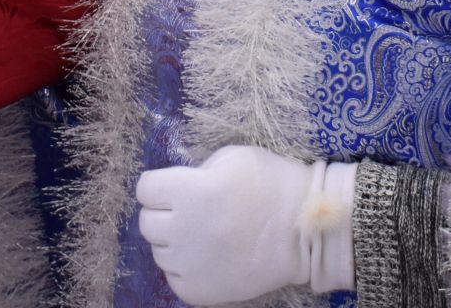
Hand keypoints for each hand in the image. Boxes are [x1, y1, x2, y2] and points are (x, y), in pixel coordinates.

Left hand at [135, 144, 355, 303]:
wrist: (305, 233)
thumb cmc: (272, 186)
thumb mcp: (233, 158)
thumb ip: (197, 172)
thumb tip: (176, 188)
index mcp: (189, 192)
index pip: (145, 188)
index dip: (161, 185)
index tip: (177, 187)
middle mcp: (183, 230)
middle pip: (147, 222)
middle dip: (165, 213)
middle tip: (191, 212)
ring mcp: (190, 264)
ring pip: (159, 251)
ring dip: (174, 241)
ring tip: (204, 236)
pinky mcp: (199, 292)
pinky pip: (174, 277)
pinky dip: (185, 268)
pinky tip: (208, 258)